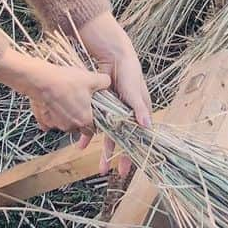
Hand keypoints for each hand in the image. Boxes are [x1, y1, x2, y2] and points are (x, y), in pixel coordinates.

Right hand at [0, 50, 110, 135]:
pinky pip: (48, 121)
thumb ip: (104, 82)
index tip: (91, 113)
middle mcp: (69, 126)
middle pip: (77, 127)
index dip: (93, 122)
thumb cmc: (67, 81)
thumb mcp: (91, 79)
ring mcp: (54, 124)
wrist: (41, 80)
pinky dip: (50, 115)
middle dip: (78, 118)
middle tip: (78, 103)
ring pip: (63, 124)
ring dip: (65, 116)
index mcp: (84, 120)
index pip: (92, 130)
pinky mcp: (42, 120)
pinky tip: (51, 103)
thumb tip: (107, 82)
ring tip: (64, 99)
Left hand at [74, 11, 151, 177]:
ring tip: (98, 166)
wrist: (113, 55)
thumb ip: (139, 109)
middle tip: (108, 172)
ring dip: (103, 150)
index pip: (138, 139)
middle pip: (122, 141)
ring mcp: (114, 113)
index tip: (127, 169)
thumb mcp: (134, 91)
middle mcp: (127, 117)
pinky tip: (80, 145)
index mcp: (139, 115)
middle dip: (116, 157)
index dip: (133, 154)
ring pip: (108, 136)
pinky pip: (95, 124)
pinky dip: (88, 134)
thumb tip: (146, 127)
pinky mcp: (102, 108)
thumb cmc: (129, 72)